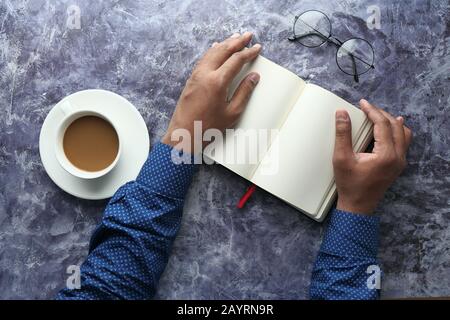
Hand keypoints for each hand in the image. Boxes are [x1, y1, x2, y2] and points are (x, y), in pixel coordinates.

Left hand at [162, 32, 261, 152]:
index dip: (248, 52)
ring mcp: (196, 76)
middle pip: (223, 51)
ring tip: (234, 38)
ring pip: (212, 53)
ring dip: (224, 44)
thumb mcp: (232, 113)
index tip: (257, 48)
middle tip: (247, 35)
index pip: (236, 60)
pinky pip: (203, 59)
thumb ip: (244, 92)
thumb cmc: (208, 128)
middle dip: (237, 41)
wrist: (184, 135)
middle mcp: (205, 74)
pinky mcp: (191, 80)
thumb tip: (254, 77)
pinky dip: (212, 51)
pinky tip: (216, 49)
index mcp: (217, 81)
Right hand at [333, 99, 411, 214]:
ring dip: (391, 122)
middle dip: (381, 114)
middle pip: (395, 126)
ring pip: (404, 134)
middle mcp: (398, 157)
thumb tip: (342, 114)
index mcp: (386, 155)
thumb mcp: (341, 158)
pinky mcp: (398, 166)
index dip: (372, 111)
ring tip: (378, 116)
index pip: (382, 124)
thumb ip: (342, 134)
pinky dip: (396, 132)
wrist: (358, 206)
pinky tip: (389, 129)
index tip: (363, 103)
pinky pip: (404, 143)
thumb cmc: (350, 185)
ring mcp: (400, 162)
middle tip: (367, 108)